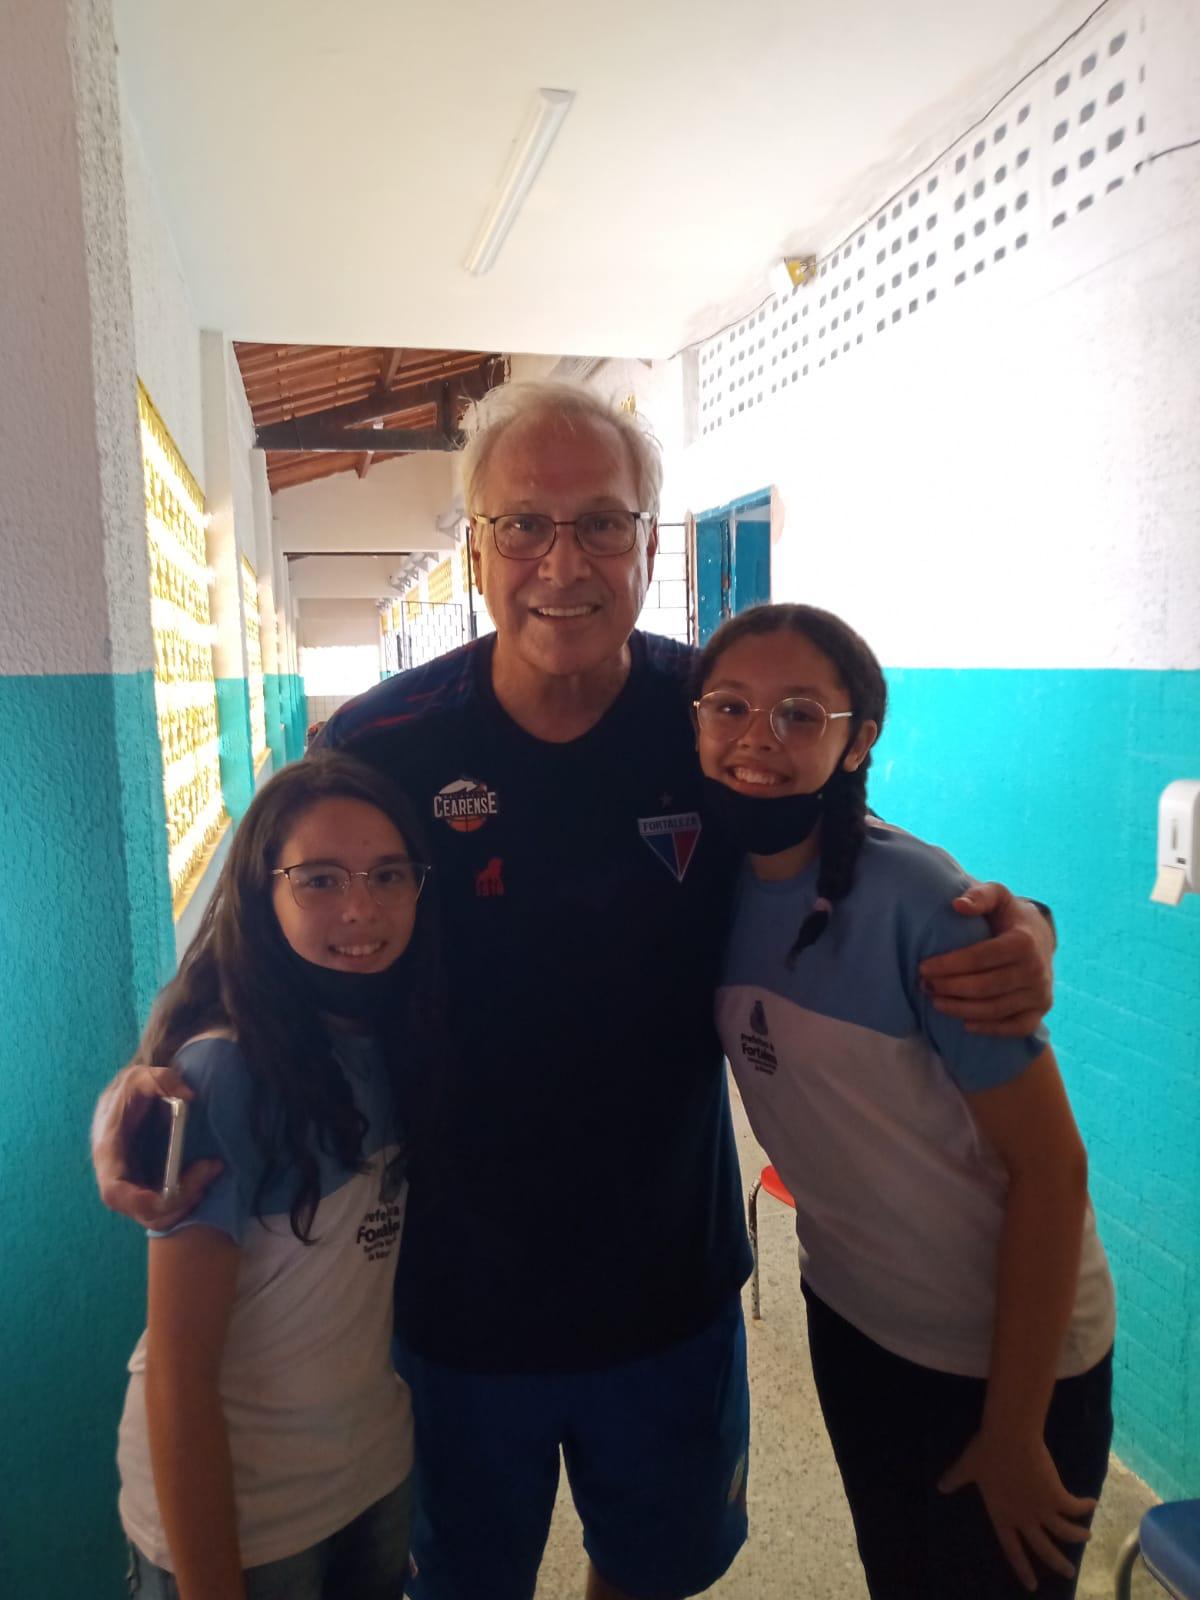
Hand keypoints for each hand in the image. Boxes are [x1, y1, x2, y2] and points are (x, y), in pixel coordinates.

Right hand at [93, 1065, 221, 1228]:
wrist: (125, 1099)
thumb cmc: (128, 1091)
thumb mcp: (140, 1077)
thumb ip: (162, 1079)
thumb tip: (189, 1095)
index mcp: (109, 1155)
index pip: (114, 1193)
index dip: (139, 1202)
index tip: (172, 1193)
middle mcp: (119, 1178)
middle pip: (142, 1212)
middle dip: (178, 1202)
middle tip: (208, 1170)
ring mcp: (133, 1186)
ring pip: (157, 1216)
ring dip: (186, 1203)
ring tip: (210, 1171)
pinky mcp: (148, 1187)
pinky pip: (166, 1208)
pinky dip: (187, 1199)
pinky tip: (204, 1175)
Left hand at [920, 883, 1053, 1036]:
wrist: (1040, 937)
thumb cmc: (1008, 916)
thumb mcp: (998, 896)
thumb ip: (980, 896)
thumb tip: (958, 904)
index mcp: (1023, 942)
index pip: (980, 958)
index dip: (949, 964)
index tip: (923, 967)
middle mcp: (1036, 970)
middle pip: (985, 986)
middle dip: (950, 988)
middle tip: (924, 985)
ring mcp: (1040, 993)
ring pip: (995, 1009)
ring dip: (961, 1009)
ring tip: (935, 1002)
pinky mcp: (1040, 1011)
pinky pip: (1014, 1027)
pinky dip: (989, 1028)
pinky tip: (964, 1024)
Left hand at [939, 1429, 1093, 1590]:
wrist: (1009, 1436)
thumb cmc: (986, 1451)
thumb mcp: (967, 1467)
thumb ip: (955, 1479)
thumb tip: (939, 1486)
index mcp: (1002, 1515)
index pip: (1012, 1549)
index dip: (1022, 1567)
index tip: (1032, 1585)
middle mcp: (1024, 1518)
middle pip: (1044, 1549)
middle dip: (1058, 1563)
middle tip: (1069, 1572)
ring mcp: (1042, 1508)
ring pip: (1065, 1532)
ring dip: (1078, 1536)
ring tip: (1087, 1537)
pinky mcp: (1057, 1495)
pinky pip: (1075, 1507)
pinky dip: (1085, 1506)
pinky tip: (1092, 1503)